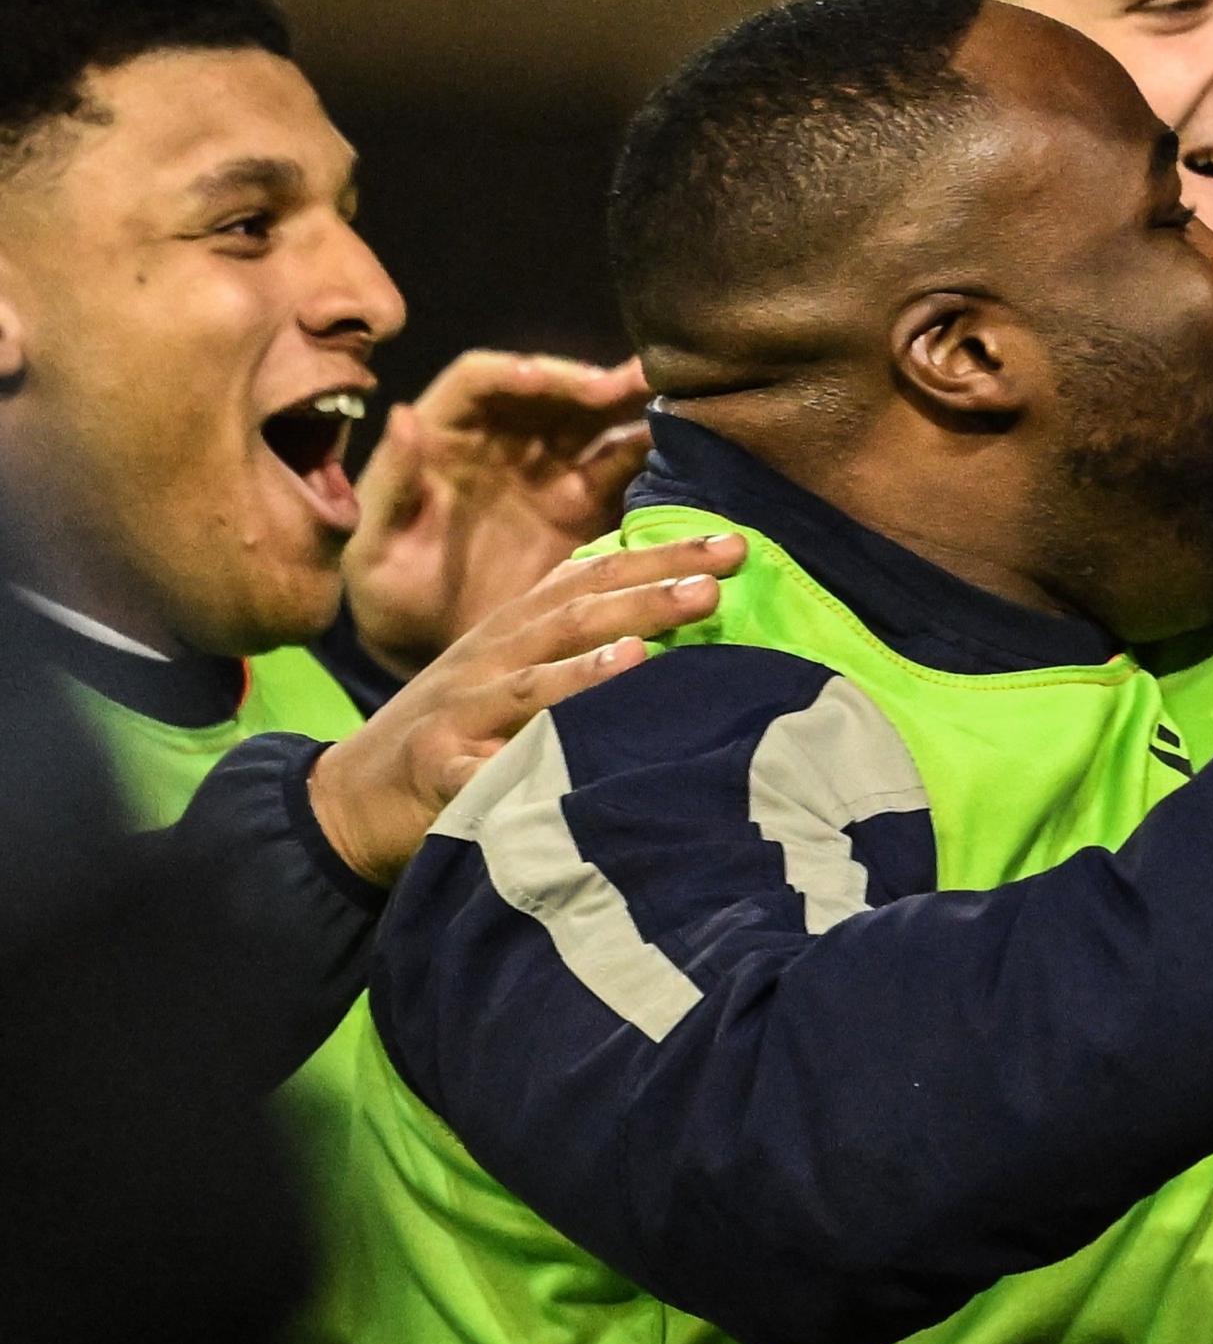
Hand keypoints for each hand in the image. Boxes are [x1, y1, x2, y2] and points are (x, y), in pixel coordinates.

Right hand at [305, 536, 744, 886]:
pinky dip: (517, 756)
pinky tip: (554, 750)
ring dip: (588, 668)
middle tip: (715, 582)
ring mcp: (460, 711)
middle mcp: (489, 658)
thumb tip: (668, 608)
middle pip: (573, 615)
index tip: (733, 546)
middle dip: (646, 594)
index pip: (593, 577)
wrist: (348, 798)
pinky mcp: (437, 770)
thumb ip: (572, 635)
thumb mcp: (508, 668)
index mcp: (514, 629)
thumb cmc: (453, 729)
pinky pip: (481, 767)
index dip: (661, 556)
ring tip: (645, 649)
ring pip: (530, 682)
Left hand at [341, 352, 653, 677]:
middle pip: (549, 391)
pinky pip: (619, 467)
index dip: (515, 374)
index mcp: (443, 438)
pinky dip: (649, 452)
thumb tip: (405, 415)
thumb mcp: (372, 545)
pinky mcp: (581, 505)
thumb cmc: (388, 593)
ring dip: (629, 405)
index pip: (481, 381)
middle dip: (589, 382)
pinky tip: (682, 446)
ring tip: (675, 397)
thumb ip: (392, 482)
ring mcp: (545, 471)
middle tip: (634, 383)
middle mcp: (500, 442)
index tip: (544, 380)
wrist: (429, 645)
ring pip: (592, 420)